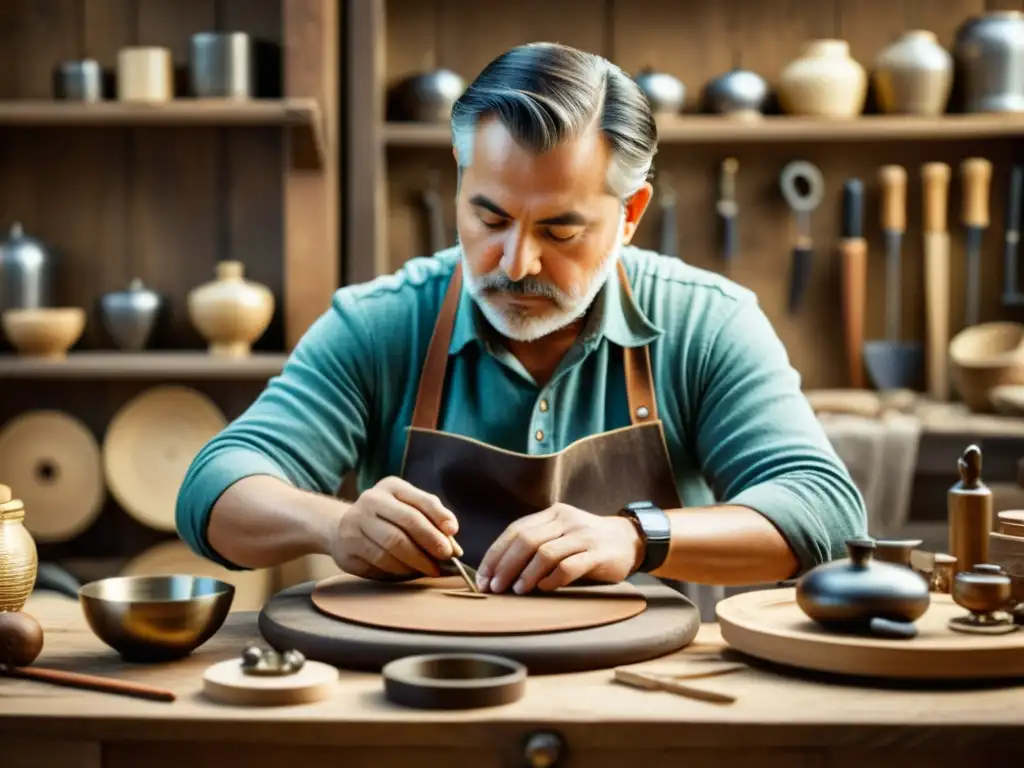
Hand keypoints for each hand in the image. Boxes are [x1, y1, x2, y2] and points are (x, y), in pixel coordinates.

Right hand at [329, 476, 460, 579]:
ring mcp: (356, 521)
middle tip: (445, 557)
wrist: (342, 529)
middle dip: (431, 541)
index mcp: (392, 487)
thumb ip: (433, 524)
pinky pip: (379, 560)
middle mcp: (372, 499)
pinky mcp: (349, 544)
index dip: (440, 517)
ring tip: (431, 569)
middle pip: (408, 521)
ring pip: (393, 544)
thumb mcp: (409, 511)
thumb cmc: (387, 520)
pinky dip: (399, 569)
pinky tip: (409, 571)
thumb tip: (455, 549)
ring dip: (417, 560)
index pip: (422, 500)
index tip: (453, 532)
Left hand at [475, 504, 643, 593]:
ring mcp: (583, 536)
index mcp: (552, 514)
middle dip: (505, 566)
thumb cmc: (586, 543)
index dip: (496, 554)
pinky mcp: (598, 553)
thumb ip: (536, 543)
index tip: (484, 577)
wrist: (629, 540)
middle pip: (526, 541)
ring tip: (516, 591)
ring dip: (526, 574)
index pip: (515, 531)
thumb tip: (498, 570)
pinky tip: (543, 589)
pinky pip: (570, 566)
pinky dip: (553, 579)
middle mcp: (566, 520)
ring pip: (545, 552)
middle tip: (495, 587)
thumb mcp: (560, 534)